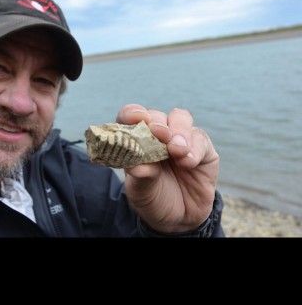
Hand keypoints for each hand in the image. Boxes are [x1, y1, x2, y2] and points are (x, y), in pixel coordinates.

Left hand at [116, 104, 218, 233]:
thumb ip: (141, 176)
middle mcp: (158, 135)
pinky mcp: (202, 148)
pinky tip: (188, 162)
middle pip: (157, 116)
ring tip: (176, 150)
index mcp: (136, 140)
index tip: (137, 118)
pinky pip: (200, 139)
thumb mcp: (141, 192)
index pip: (130, 117)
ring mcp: (181, 139)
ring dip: (178, 131)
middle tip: (159, 133)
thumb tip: (138, 167)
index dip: (132, 113)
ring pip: (180, 119)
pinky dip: (194, 149)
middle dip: (158, 123)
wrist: (178, 219)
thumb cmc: (153, 199)